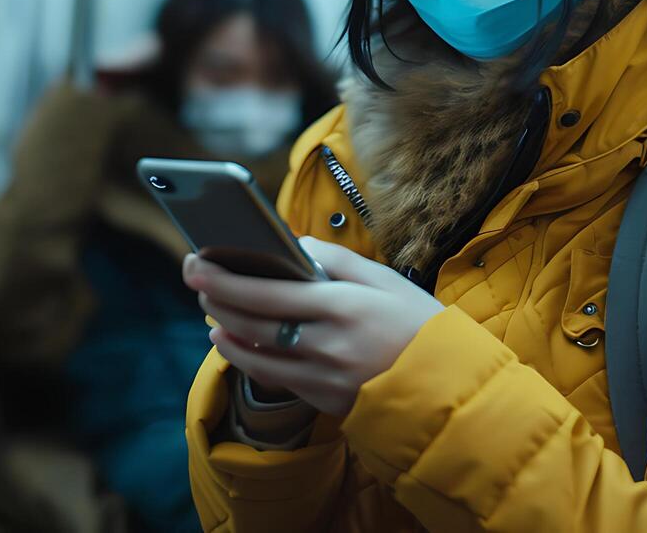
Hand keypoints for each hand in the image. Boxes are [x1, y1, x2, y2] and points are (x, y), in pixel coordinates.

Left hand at [182, 238, 444, 417]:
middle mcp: (327, 344)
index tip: (197, 263)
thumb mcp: (385, 280)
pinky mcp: (323, 402)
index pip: (267, 290)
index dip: (225, 278)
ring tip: (213, 314)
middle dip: (217, 299)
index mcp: (343, 306)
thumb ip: (336, 259)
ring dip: (226, 332)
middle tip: (197, 282)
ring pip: (255, 355)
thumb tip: (294, 245)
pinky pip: (274, 378)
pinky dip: (249, 358)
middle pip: (252, 321)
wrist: (449, 387)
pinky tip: (238, 344)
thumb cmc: (418, 324)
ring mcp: (322, 378)